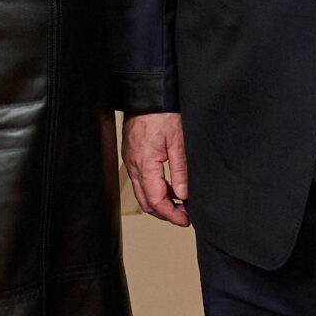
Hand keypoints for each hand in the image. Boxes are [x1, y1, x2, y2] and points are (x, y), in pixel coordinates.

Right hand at [122, 112, 188, 226]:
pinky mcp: (131, 156)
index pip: (156, 201)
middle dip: (164, 213)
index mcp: (144, 164)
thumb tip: (183, 195)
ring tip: (178, 203)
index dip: (171, 215)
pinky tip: (168, 187)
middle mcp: (133, 165)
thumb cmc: (161, 112)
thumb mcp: (178, 140)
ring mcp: (130, 161)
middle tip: (183, 216)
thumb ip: (180, 170)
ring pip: (142, 193)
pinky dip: (153, 189)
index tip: (185, 220)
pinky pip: (140, 180)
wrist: (146, 95)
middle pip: (146, 202)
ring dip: (159, 202)